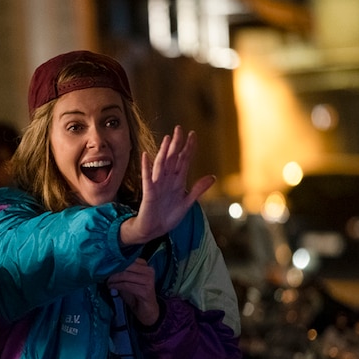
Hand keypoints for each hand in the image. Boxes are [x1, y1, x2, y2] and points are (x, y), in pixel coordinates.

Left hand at [107, 258, 159, 326]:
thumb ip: (122, 273)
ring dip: (114, 279)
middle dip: (115, 270)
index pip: (130, 259)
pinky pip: (127, 285)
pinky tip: (111, 287)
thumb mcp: (129, 281)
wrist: (147, 311)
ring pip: (126, 276)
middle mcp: (149, 271)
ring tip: (108, 282)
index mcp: (146, 266)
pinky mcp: (145, 291)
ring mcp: (148, 281)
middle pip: (128, 266)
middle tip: (106, 274)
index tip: (107, 265)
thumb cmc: (137, 295)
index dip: (117, 261)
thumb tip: (109, 267)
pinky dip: (117, 286)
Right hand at [120, 126, 214, 245]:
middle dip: (177, 144)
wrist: (153, 230)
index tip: (193, 134)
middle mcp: (167, 180)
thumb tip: (212, 177)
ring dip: (164, 152)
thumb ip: (198, 189)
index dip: (189, 148)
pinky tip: (146, 156)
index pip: (184, 161)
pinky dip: (146, 168)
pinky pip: (147, 179)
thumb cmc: (167, 216)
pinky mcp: (149, 193)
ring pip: (161, 165)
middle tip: (180, 128)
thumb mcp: (187, 203)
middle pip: (173, 159)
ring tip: (167, 139)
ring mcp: (157, 185)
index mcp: (178, 181)